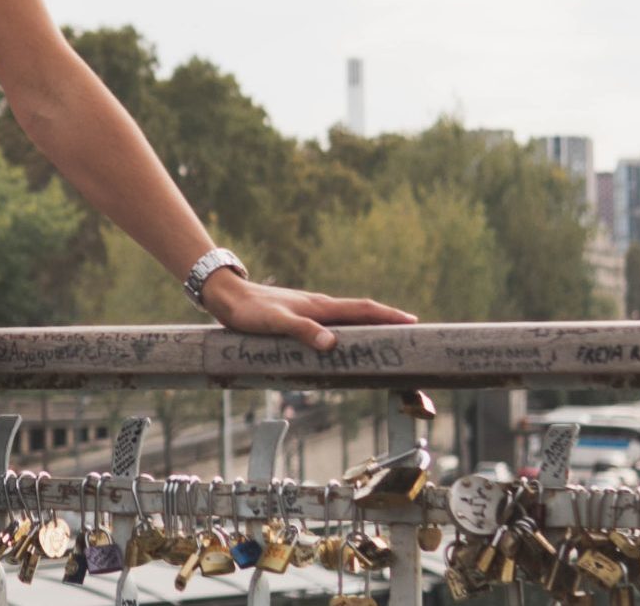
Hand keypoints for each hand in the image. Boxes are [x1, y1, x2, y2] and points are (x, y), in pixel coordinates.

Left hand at [199, 272, 415, 350]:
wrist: (225, 295)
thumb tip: (333, 344)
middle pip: (360, 312)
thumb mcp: (275, 323)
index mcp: (319, 306)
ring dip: (367, 325)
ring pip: (346, 317)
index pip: (362, 309)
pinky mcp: (297, 314)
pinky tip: (343, 340)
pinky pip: (330, 322)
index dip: (388, 316)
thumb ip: (302, 331)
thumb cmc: (248, 311)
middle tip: (409, 330)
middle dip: (385, 320)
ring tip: (385, 338)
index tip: (413, 322)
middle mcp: (318, 305)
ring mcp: (308, 309)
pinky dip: (346, 329)